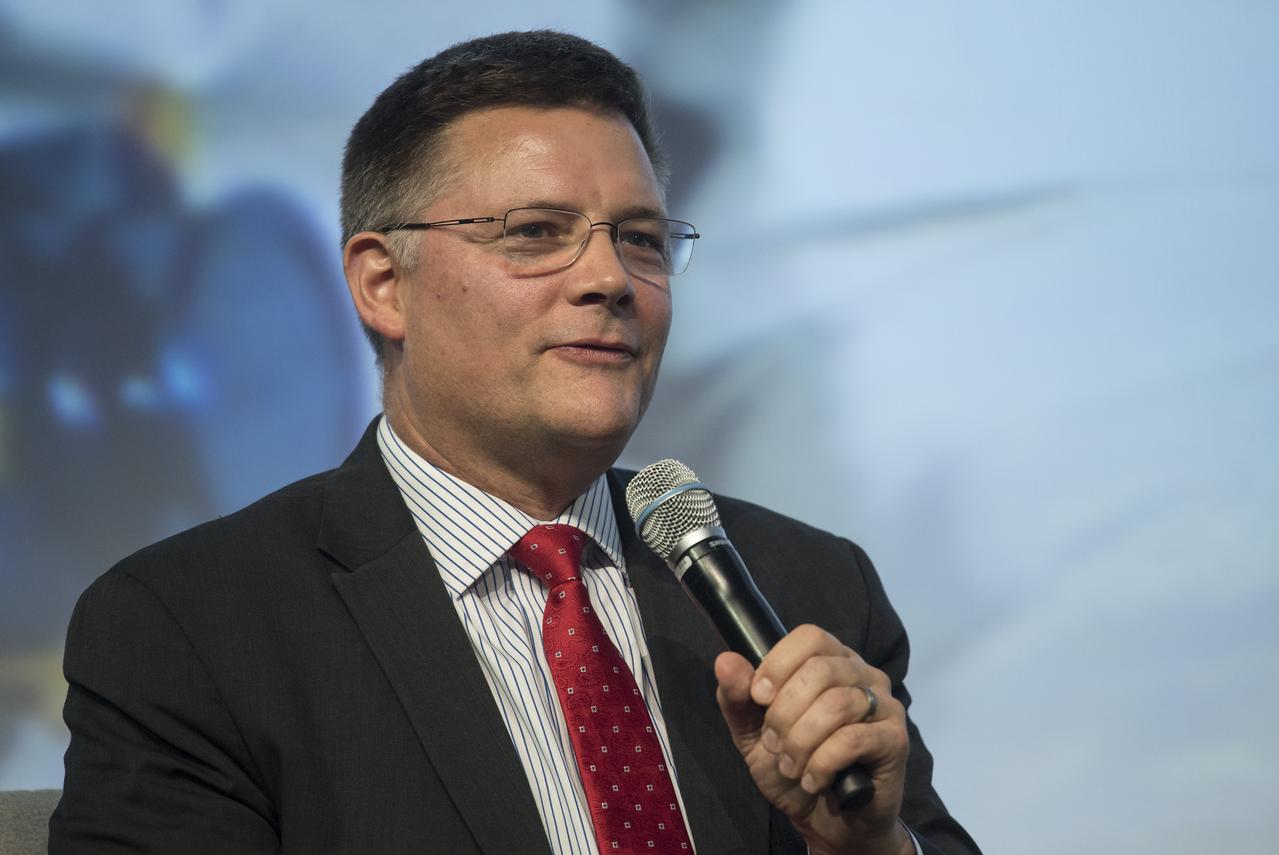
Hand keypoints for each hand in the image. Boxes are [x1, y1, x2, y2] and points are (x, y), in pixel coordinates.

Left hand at [715, 624, 912, 854]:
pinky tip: (813, 780)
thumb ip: (738, 698)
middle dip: (784, 712)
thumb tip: (725, 660)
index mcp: (831, 660)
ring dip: (801, 741)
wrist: (828, 823)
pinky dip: (822, 763)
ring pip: (836, 704)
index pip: (810, 637)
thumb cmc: (793, 769)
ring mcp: (884, 705)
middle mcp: (863, 674)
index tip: (758, 698)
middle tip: (773, 744)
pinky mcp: (895, 740)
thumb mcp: (753, 734)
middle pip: (820, 670)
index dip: (778, 664)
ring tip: (790, 767)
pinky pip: (852, 739)